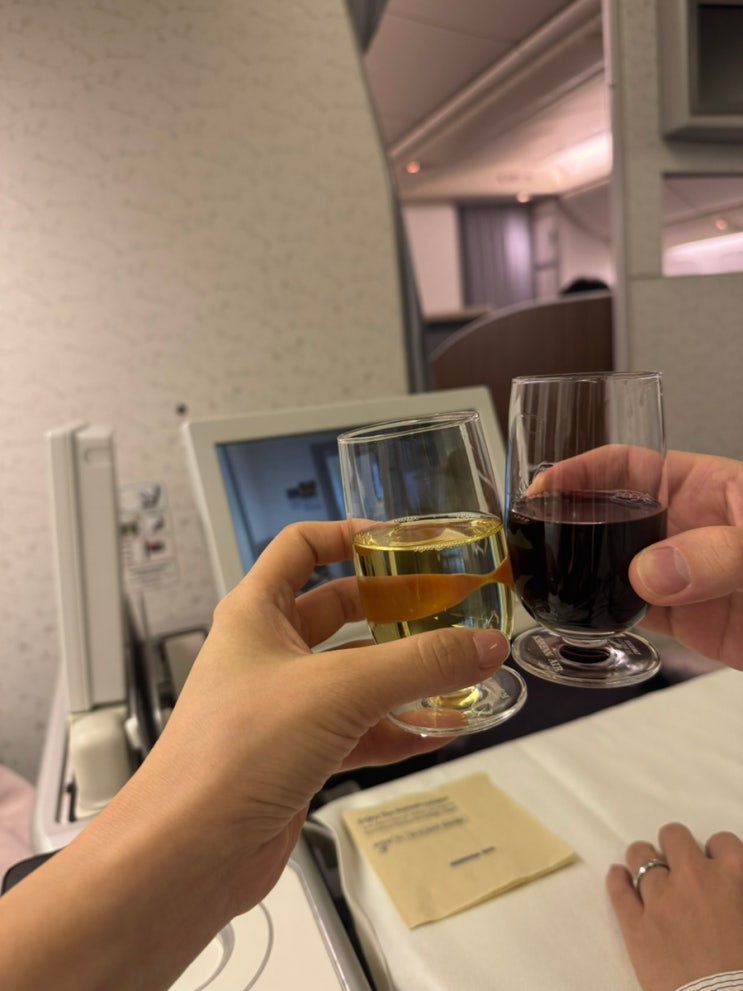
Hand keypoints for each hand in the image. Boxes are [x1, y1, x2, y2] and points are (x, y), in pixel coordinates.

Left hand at [152, 520, 509, 912]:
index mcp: (256, 613)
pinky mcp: (298, 754)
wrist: (190, 852)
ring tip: (458, 668)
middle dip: (391, 606)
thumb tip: (482, 645)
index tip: (399, 541)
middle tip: (443, 605)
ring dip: (404, 674)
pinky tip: (438, 730)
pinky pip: (358, 729)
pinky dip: (397, 728)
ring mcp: (283, 705)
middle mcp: (267, 653)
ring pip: (354, 675)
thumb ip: (419, 664)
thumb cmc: (231, 754)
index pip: (300, 547)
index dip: (348, 536)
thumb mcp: (339, 690)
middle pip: (338, 610)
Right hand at [526, 448, 742, 668]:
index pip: (629, 464)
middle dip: (571, 522)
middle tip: (535, 538)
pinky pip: (628, 611)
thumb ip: (720, 553)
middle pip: (609, 514)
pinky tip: (583, 614)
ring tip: (547, 578)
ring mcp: (681, 572)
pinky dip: (602, 614)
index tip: (547, 485)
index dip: (582, 469)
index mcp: (706, 485)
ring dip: (581, 573)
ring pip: (612, 565)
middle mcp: (685, 526)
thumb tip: (652, 572)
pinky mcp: (684, 618)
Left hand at [607, 823, 742, 990]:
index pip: (722, 842)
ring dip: (644, 861)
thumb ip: (738, 893)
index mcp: (732, 877)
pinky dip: (617, 880)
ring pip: (640, 856)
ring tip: (647, 872)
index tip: (714, 864)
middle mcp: (693, 878)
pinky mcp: (636, 925)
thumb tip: (731, 890)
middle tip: (679, 866)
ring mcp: (660, 899)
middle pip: (674, 836)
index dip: (717, 853)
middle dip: (676, 848)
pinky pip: (618, 889)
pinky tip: (619, 877)